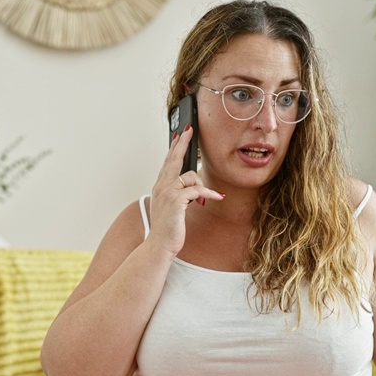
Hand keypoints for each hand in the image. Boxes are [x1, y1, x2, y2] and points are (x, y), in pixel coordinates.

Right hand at [148, 125, 221, 254]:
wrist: (159, 245)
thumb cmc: (167, 229)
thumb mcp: (172, 208)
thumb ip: (179, 195)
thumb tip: (194, 189)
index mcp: (160, 187)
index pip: (168, 163)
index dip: (174, 148)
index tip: (179, 135)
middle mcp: (161, 186)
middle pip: (174, 159)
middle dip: (183, 143)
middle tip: (189, 130)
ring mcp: (167, 192)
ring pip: (191, 176)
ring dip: (202, 187)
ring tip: (204, 200)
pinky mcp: (175, 200)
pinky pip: (197, 190)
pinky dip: (209, 194)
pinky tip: (216, 198)